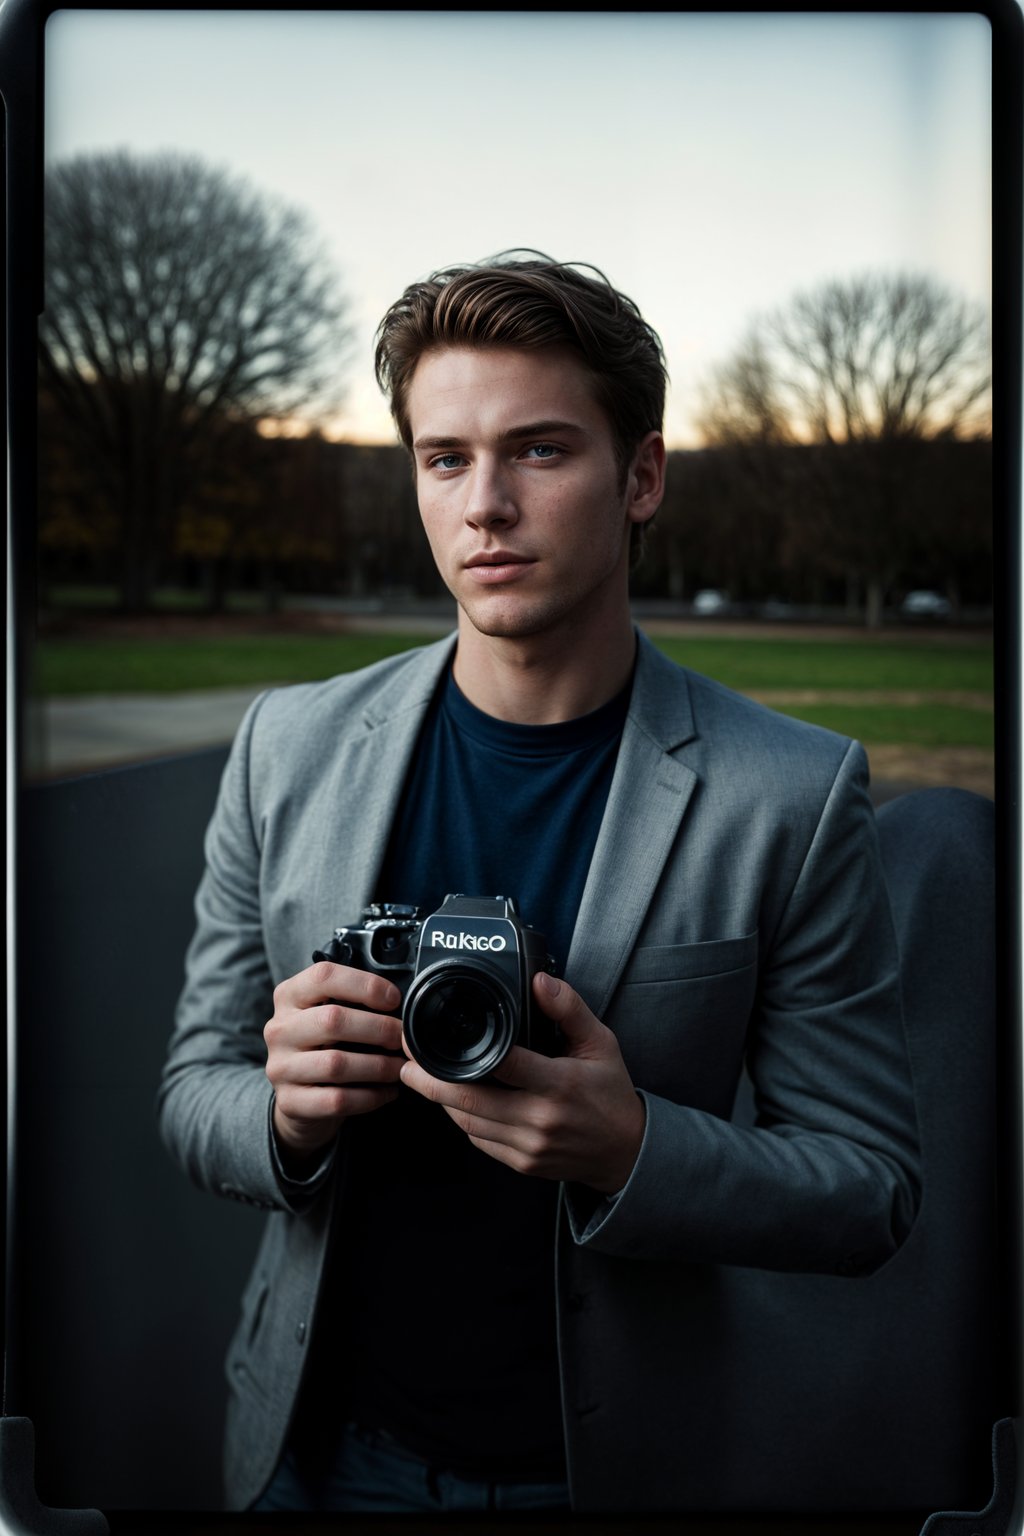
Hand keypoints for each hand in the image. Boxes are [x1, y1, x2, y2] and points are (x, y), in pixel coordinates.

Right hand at [265, 960, 403, 1169]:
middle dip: (379, 1028)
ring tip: (400, 1067)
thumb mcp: (328, 1013)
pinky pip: (336, 1099)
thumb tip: (401, 1002)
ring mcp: (280, 1067)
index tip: (394, 999)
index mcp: (289, 996)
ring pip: (336, 1064)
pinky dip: (370, 1096)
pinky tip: (387, 1091)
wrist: (298, 1095)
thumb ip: (353, 1001)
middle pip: (332, 1020)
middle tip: (402, 1039)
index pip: (324, 976)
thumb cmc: (324, 1045)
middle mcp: (279, 1029)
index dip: (365, 985)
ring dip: (378, 1066)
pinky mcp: (289, 1101)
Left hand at [398, 971, 645, 1193]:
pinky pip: (479, 1140)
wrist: (625, 1151)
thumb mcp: (600, 1043)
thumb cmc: (610, 1094)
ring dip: (440, 1100)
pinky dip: (461, 1119)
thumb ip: (568, 1008)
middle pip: (469, 1100)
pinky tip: (453, 1100)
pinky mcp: (520, 1163)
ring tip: (421, 1076)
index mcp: (559, 1085)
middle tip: (407, 1060)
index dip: (464, 1053)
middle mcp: (539, 1119)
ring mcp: (527, 1146)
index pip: (504, 1065)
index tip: (433, 1036)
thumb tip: (540, 981)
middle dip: (430, 1080)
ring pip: (467, 1122)